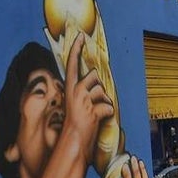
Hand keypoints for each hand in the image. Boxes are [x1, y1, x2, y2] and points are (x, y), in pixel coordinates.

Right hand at [63, 34, 114, 165]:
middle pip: (95, 77)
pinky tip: (97, 121)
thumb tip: (96, 78)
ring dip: (103, 103)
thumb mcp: (78, 103)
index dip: (76, 49)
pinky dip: (107, 115)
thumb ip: (85, 90)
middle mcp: (74, 91)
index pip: (72, 64)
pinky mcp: (92, 110)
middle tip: (91, 105)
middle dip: (99, 89)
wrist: (73, 141)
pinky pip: (108, 107)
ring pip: (103, 91)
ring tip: (94, 114)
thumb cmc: (78, 123)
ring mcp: (83, 100)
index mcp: (70, 88)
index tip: (81, 35)